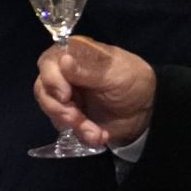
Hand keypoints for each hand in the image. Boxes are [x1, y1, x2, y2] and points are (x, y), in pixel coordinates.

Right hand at [32, 35, 156, 147]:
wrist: (147, 110)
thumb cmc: (134, 82)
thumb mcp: (116, 74)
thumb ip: (89, 70)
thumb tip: (63, 60)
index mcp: (76, 54)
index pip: (48, 62)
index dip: (51, 79)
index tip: (65, 96)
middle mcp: (65, 73)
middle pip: (43, 89)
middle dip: (59, 108)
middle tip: (76, 119)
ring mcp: (65, 95)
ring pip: (51, 110)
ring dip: (72, 124)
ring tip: (95, 132)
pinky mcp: (69, 115)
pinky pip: (63, 126)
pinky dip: (81, 134)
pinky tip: (99, 136)